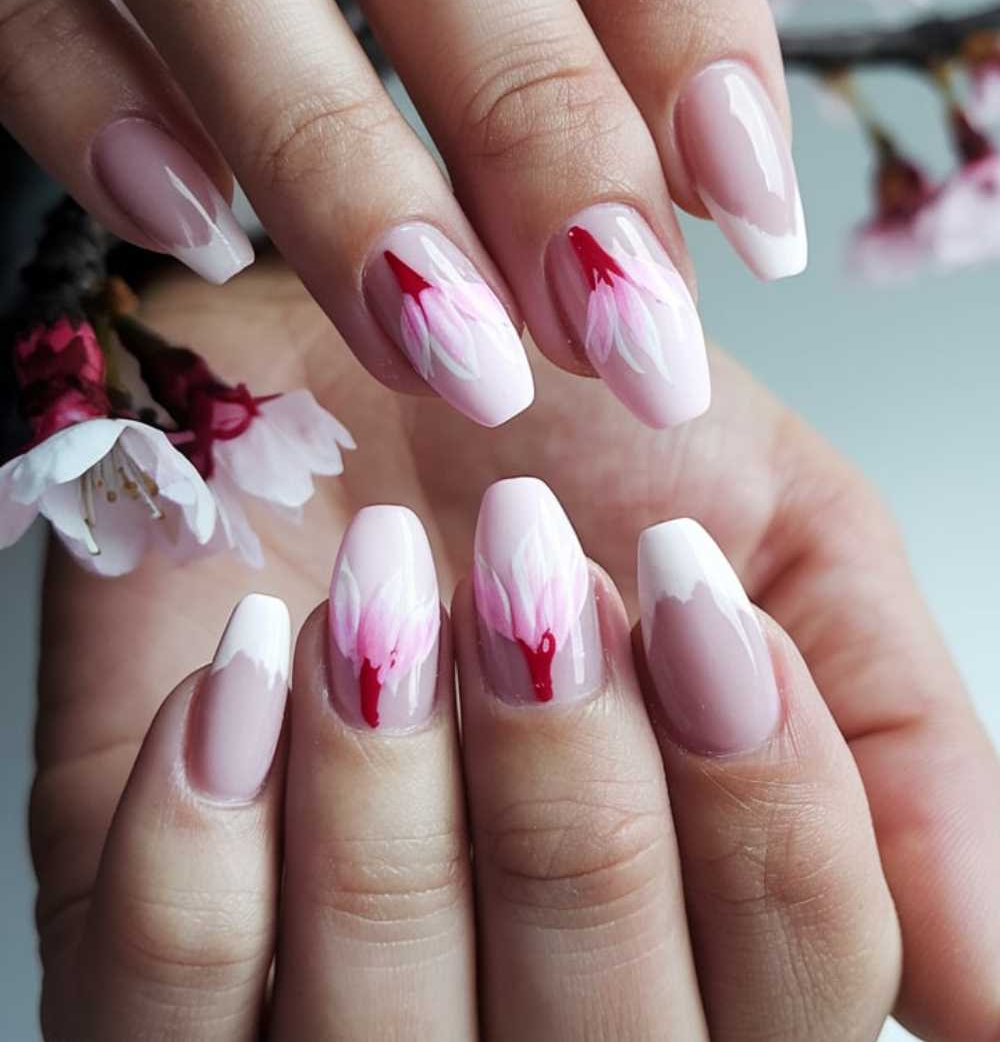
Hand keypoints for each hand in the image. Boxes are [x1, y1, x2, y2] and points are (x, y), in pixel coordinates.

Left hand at [30, 261, 999, 1040]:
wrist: (344, 342)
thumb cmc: (566, 436)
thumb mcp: (785, 535)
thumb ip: (903, 737)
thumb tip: (990, 990)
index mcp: (702, 931)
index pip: (799, 987)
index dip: (766, 796)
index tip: (682, 588)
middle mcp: (534, 1014)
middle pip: (608, 1038)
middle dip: (571, 776)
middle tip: (529, 557)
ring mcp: (332, 1016)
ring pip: (387, 1037)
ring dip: (394, 781)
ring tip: (387, 580)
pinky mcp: (148, 965)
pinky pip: (165, 1005)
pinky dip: (212, 824)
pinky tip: (248, 658)